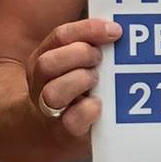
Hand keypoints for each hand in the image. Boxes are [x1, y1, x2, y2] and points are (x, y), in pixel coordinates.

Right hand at [26, 19, 120, 138]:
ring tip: (96, 81)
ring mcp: (49, 109)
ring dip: (80, 82)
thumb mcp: (75, 62)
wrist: (49, 128)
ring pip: (53, 92)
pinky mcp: (64, 132)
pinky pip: (71, 120)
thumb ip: (90, 44)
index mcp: (44, 58)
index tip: (116, 31)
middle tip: (100, 59)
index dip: (89, 30)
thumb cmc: (72, 88)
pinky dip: (87, 110)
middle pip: (48, 63)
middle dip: (80, 56)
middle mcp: (42, 83)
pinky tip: (99, 104)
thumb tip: (119, 30)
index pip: (61, 37)